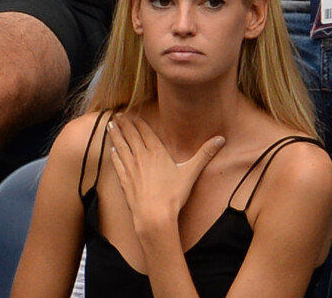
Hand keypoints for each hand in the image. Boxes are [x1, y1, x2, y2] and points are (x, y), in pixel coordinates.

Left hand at [108, 114, 224, 228]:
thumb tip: (221, 139)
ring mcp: (131, 169)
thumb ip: (205, 154)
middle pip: (131, 137)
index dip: (138, 123)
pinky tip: (111, 151)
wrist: (154, 216)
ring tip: (110, 126)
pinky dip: (114, 156)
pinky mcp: (124, 182)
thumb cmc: (173, 195)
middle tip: (117, 116)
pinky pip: (117, 164)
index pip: (145, 133)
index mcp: (157, 153)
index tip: (132, 114)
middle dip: (124, 125)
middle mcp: (141, 158)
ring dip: (115, 136)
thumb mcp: (191, 172)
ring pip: (121, 147)